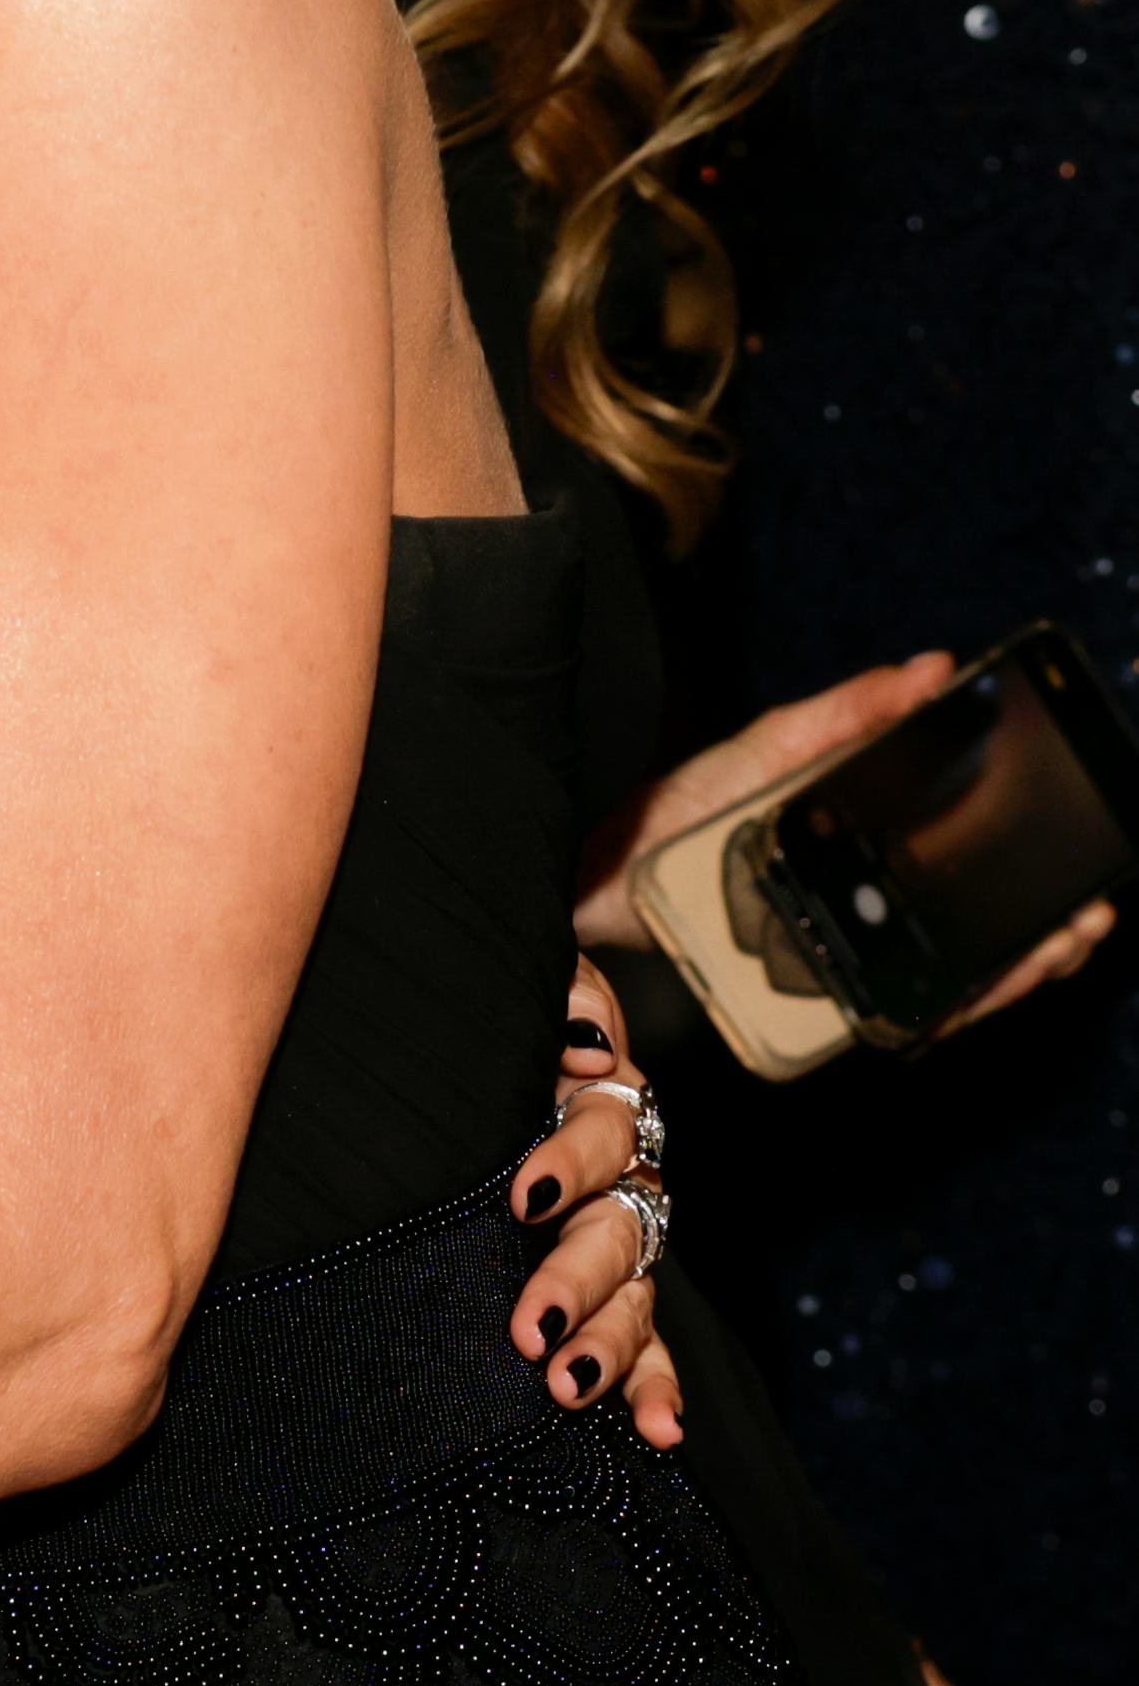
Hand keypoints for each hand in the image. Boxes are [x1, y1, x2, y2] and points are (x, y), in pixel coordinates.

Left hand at [513, 958, 680, 1449]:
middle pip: (621, 1231)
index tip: (521, 1194)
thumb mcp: (536, 989)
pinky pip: (647, 1348)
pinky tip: (659, 1433)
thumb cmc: (508, 1032)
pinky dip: (655, 1389)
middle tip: (533, 1325)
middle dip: (579, 1280)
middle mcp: (624, 1184)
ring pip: (634, 1299)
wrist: (486, 1066)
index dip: (570, 1160)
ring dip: (610, 1347)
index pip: (604, 1132)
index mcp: (603, 1108)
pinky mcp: (609, 1300)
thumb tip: (589, 1051)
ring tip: (569, 1386)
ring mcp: (622, 1246)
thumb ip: (566, 999)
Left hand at [584, 655, 1114, 1030]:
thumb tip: (933, 669)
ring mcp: (840, 963)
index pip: (965, 872)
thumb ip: (850, 714)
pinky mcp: (811, 1006)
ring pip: (954, 984)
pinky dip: (956, 1003)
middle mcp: (861, 919)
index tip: (1077, 851)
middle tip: (1089, 911)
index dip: (1029, 869)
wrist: (596, 872)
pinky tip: (996, 982)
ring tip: (1064, 940)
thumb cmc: (679, 811)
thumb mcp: (772, 749)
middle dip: (1046, 929)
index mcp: (863, 856)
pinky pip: (900, 1017)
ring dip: (1020, 969)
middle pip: (977, 936)